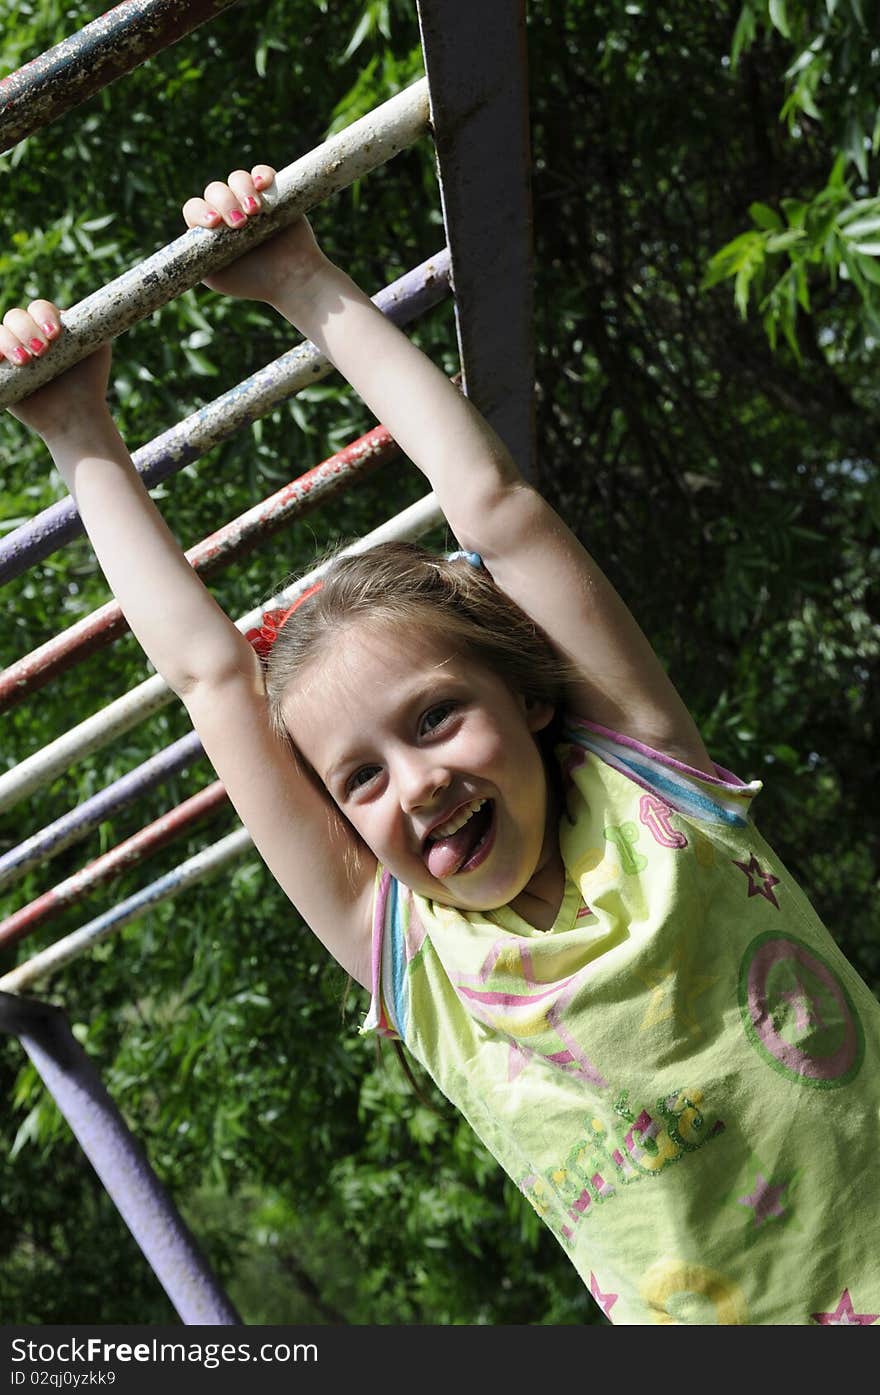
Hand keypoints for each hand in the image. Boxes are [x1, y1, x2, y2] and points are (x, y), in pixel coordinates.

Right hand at [2, 301, 111, 441]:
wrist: (76, 416)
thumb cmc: (89, 383)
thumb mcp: (97, 348)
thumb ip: (88, 323)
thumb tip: (73, 307)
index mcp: (49, 326)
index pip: (38, 308)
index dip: (43, 316)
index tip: (55, 335)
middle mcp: (28, 336)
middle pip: (15, 316)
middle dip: (26, 331)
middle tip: (41, 352)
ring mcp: (11, 352)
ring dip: (8, 342)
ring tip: (25, 362)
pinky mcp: (0, 370)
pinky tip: (0, 360)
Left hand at [182, 165, 327, 304]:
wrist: (292, 281)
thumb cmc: (254, 283)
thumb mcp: (218, 278)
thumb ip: (197, 260)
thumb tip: (187, 238)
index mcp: (211, 227)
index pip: (195, 208)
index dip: (201, 211)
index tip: (214, 224)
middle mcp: (228, 210)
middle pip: (215, 190)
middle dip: (224, 202)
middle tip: (240, 224)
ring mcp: (251, 199)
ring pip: (236, 178)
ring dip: (242, 190)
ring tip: (255, 211)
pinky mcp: (274, 192)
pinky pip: (262, 172)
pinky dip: (261, 173)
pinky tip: (264, 184)